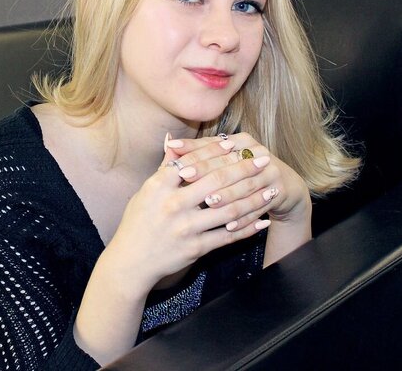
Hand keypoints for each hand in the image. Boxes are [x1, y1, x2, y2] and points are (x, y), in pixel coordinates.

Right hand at [103, 142, 275, 294]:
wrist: (130, 261)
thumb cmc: (137, 222)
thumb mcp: (146, 191)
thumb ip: (164, 166)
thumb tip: (173, 140)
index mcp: (159, 186)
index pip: (194, 161)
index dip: (216, 152)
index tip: (235, 145)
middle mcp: (173, 204)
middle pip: (216, 182)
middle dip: (244, 170)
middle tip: (263, 161)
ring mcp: (186, 227)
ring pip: (228, 209)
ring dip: (254, 199)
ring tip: (271, 189)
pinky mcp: (195, 248)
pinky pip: (227, 236)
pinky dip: (248, 228)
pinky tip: (263, 221)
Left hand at [165, 133, 310, 225]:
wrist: (281, 187)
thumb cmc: (239, 173)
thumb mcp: (221, 160)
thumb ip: (195, 153)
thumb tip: (168, 144)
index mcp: (241, 140)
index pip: (214, 145)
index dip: (194, 153)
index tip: (175, 161)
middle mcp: (258, 152)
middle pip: (228, 164)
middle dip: (207, 173)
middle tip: (185, 180)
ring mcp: (271, 171)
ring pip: (244, 186)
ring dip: (226, 196)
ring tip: (208, 203)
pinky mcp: (279, 191)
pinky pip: (258, 207)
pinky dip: (243, 218)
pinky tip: (228, 226)